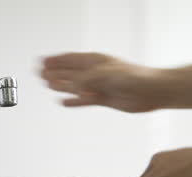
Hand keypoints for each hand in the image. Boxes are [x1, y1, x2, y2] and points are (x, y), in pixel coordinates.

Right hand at [40, 52, 171, 112]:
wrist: (152, 91)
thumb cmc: (132, 77)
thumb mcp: (103, 76)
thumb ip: (82, 81)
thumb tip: (65, 86)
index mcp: (94, 61)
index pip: (69, 60)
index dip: (55, 61)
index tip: (41, 62)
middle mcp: (95, 72)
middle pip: (69, 72)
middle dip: (54, 73)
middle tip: (39, 74)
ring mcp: (98, 86)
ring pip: (74, 86)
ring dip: (61, 86)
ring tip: (48, 85)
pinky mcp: (103, 99)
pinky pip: (83, 100)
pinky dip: (74, 101)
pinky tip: (65, 102)